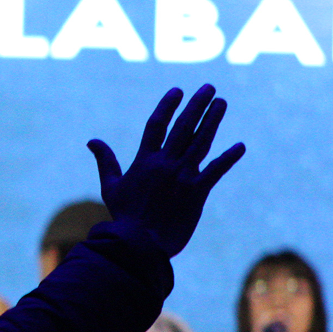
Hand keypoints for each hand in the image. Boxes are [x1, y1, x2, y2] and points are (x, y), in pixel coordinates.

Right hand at [86, 84, 242, 258]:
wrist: (139, 244)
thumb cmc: (123, 216)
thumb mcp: (110, 186)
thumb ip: (106, 161)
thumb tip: (92, 141)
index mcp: (144, 161)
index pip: (157, 125)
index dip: (168, 106)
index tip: (178, 91)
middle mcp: (165, 164)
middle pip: (183, 127)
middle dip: (197, 105)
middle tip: (209, 88)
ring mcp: (183, 177)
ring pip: (201, 142)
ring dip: (212, 121)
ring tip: (221, 103)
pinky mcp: (197, 193)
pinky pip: (216, 170)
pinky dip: (229, 158)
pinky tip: (240, 146)